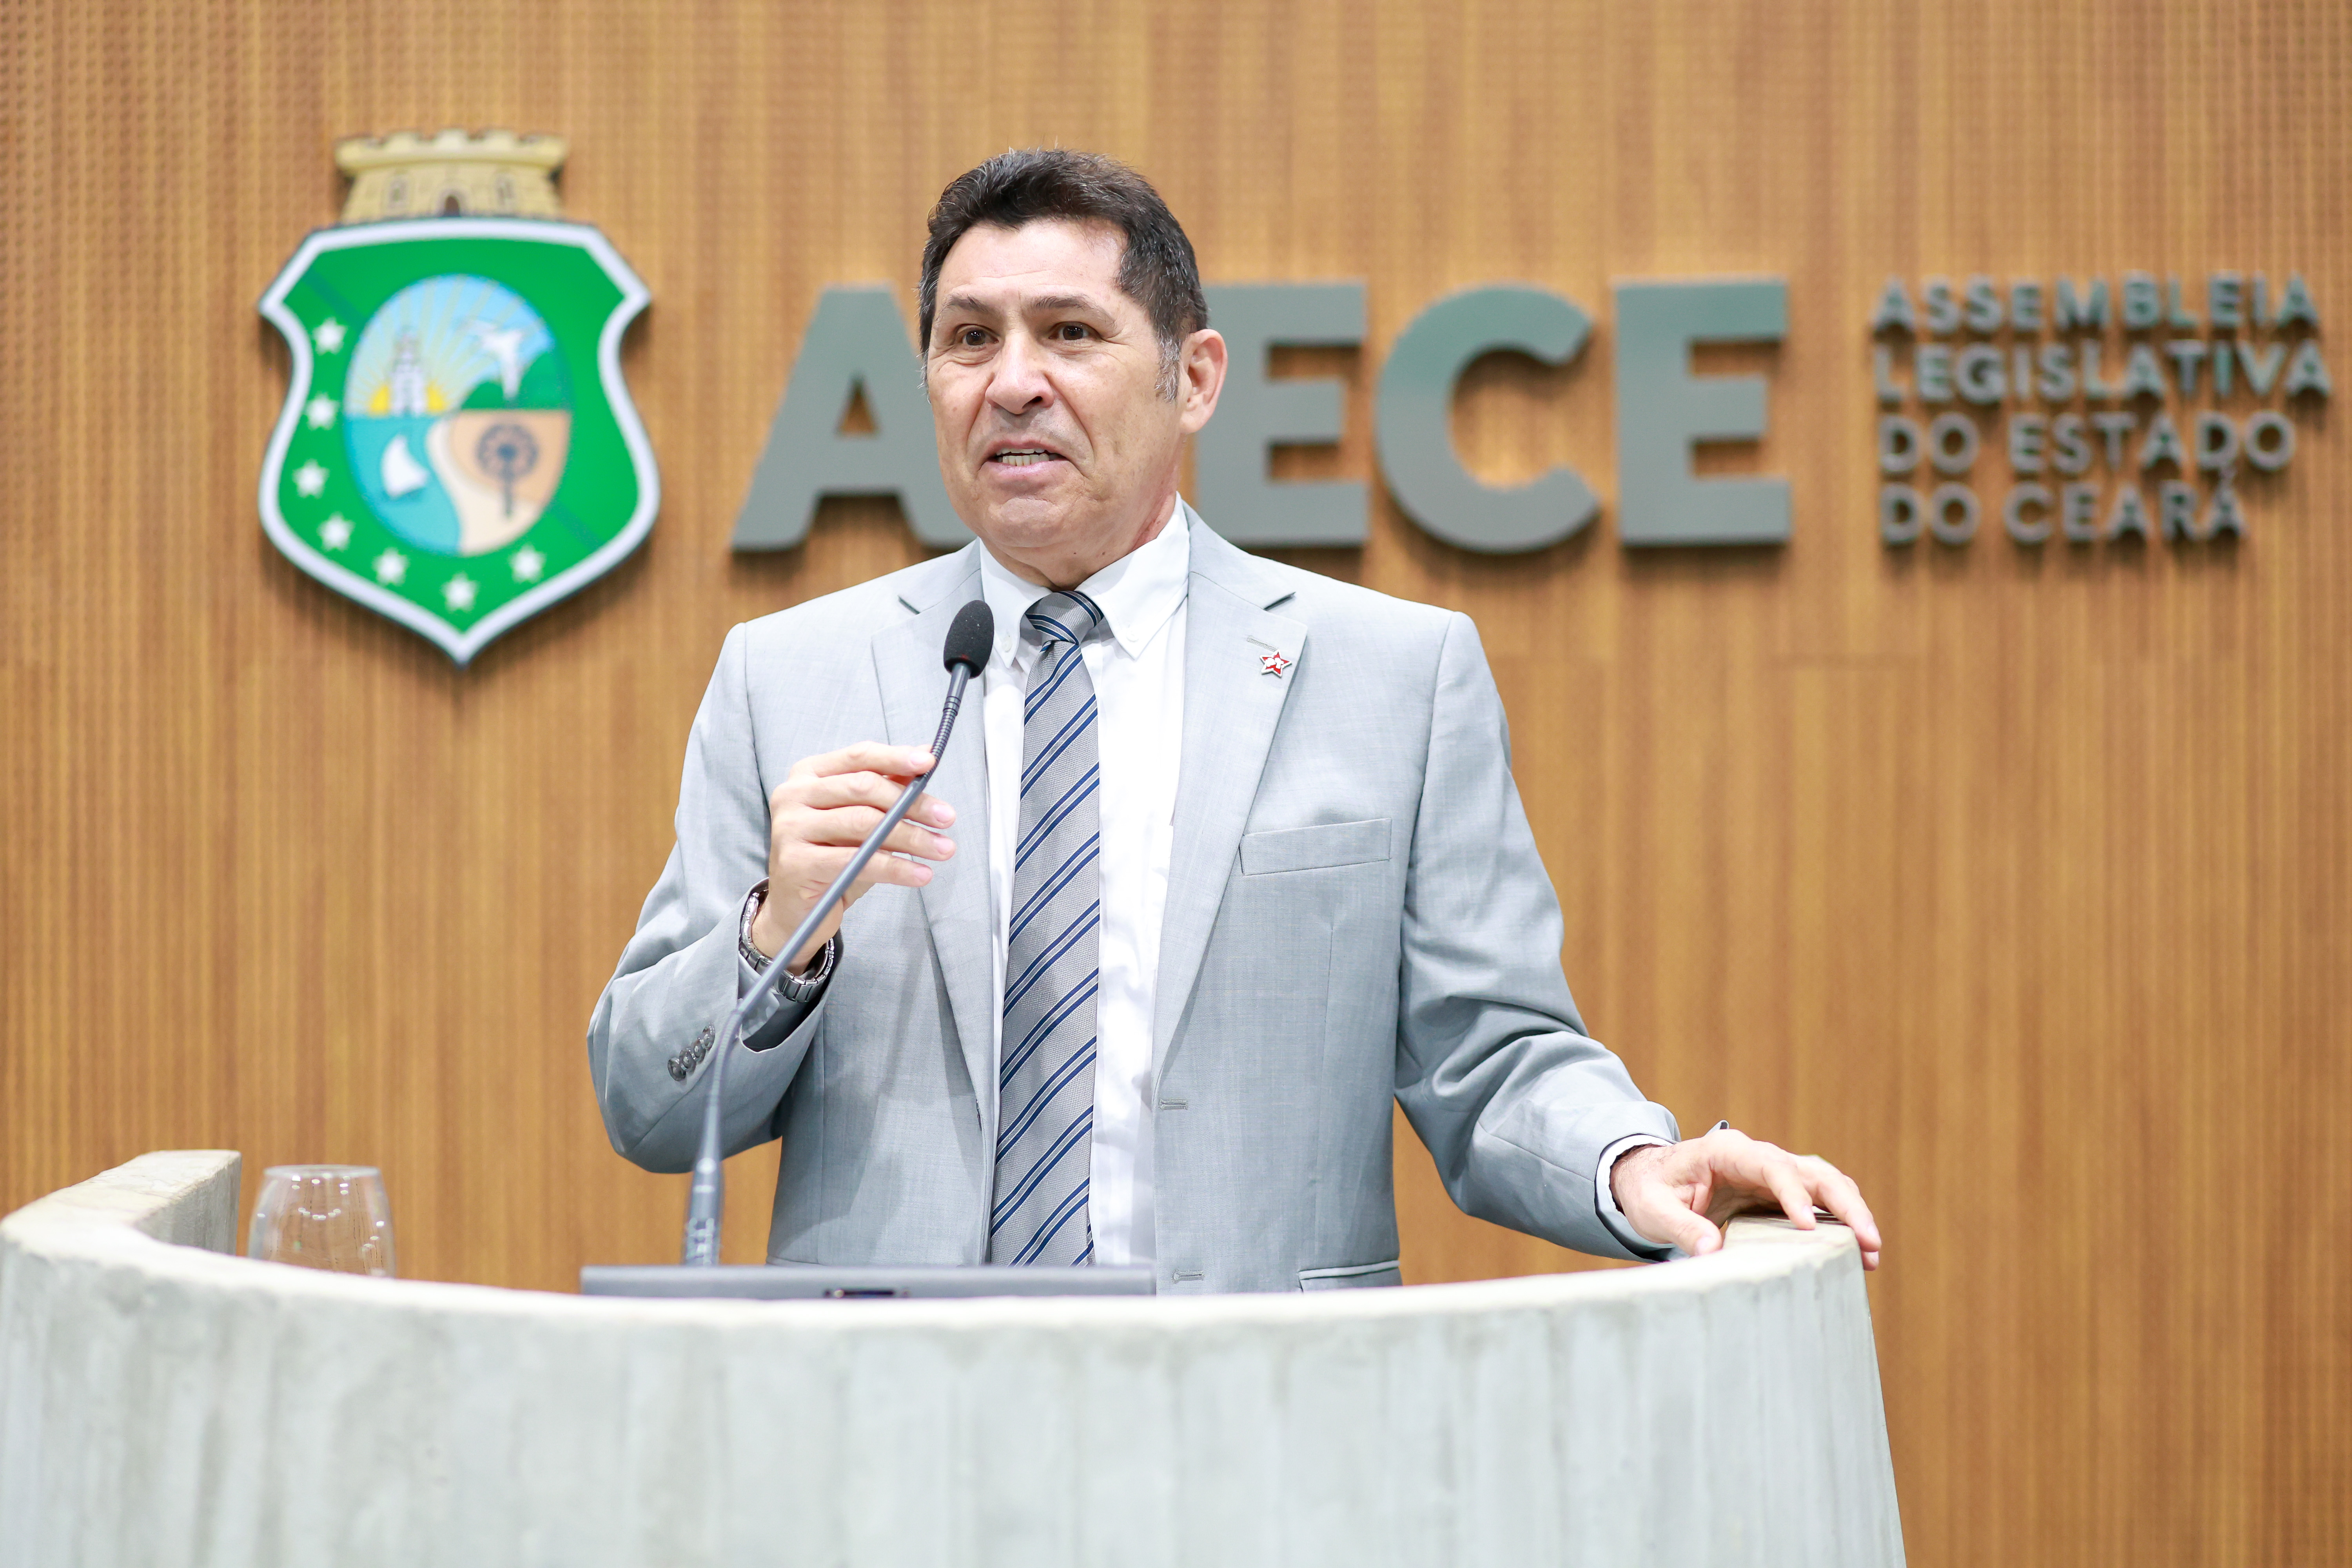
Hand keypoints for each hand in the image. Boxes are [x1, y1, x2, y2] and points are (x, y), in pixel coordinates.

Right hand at [749, 743, 954, 970]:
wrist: (798, 907)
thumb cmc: (831, 856)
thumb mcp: (860, 816)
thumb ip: (886, 785)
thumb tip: (923, 754)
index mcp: (809, 773)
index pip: (859, 756)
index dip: (896, 758)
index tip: (930, 764)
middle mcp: (794, 794)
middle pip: (864, 788)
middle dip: (912, 803)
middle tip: (946, 818)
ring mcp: (790, 827)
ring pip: (864, 823)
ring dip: (911, 837)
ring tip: (942, 849)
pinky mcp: (796, 862)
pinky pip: (857, 861)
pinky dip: (895, 868)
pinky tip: (920, 874)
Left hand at [1610, 1127, 1882, 1270]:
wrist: (1650, 1180)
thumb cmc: (1650, 1191)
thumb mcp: (1653, 1210)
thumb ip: (1681, 1227)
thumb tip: (1711, 1251)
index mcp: (1727, 1152)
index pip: (1772, 1166)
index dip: (1793, 1194)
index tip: (1809, 1228)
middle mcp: (1758, 1156)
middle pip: (1813, 1172)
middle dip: (1844, 1205)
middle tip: (1869, 1242)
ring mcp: (1774, 1172)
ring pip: (1826, 1183)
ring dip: (1852, 1214)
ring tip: (1872, 1253)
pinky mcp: (1781, 1193)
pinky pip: (1819, 1201)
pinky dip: (1841, 1221)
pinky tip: (1856, 1251)